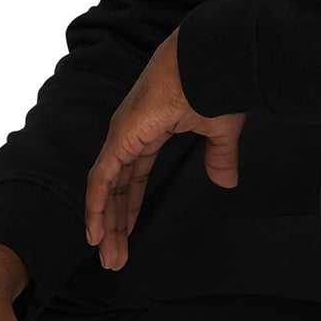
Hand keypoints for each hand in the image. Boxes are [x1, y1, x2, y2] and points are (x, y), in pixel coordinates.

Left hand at [84, 27, 245, 269]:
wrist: (208, 62)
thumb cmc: (214, 86)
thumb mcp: (219, 131)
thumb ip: (218, 157)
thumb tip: (226, 184)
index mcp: (149, 130)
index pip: (132, 178)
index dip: (129, 207)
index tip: (127, 235)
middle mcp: (128, 136)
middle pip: (116, 190)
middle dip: (116, 225)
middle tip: (115, 258)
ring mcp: (121, 137)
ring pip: (105, 190)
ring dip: (105, 225)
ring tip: (108, 257)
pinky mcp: (120, 139)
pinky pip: (101, 180)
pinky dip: (96, 208)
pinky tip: (95, 234)